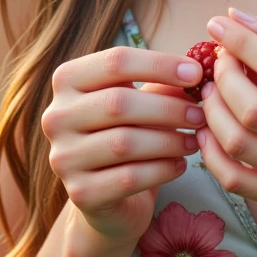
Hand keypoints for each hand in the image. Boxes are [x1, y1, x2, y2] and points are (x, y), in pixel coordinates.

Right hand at [41, 45, 205, 248]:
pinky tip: (180, 165)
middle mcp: (56, 117)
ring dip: (169, 141)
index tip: (197, 74)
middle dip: (168, 108)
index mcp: (68, 81)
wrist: (108, 196)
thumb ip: (163, 84)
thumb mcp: (143, 102)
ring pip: (123, 143)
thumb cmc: (128, 135)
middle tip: (201, 114)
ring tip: (194, 140)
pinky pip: (128, 178)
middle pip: (118, 102)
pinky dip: (162, 170)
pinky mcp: (80, 193)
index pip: (116, 61)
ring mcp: (63, 157)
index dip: (160, 64)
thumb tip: (198, 68)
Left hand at [195, 9, 256, 233]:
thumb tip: (236, 18)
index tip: (217, 26)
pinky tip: (209, 130)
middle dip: (224, 77)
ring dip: (212, 111)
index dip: (242, 43)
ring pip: (238, 143)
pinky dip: (211, 152)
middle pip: (254, 108)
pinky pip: (234, 179)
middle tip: (219, 62)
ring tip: (211, 92)